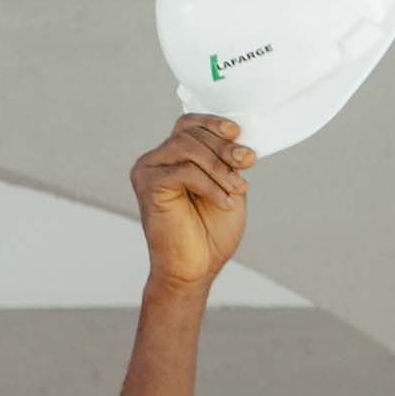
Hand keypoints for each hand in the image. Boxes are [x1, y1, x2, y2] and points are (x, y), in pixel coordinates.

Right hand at [130, 116, 253, 292]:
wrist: (194, 271)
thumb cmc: (210, 234)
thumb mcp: (228, 187)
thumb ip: (227, 161)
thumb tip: (236, 135)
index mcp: (171, 158)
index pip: (189, 125)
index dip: (213, 124)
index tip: (238, 134)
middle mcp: (155, 161)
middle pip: (190, 133)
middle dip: (224, 147)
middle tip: (246, 163)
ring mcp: (148, 171)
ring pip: (188, 148)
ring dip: (220, 167)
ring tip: (237, 188)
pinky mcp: (148, 185)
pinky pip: (185, 171)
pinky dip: (210, 185)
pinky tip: (224, 201)